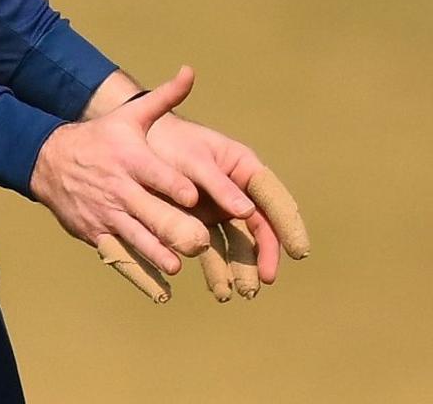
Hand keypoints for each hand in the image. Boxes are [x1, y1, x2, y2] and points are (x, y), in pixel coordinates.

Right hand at [31, 68, 210, 300]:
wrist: (46, 160)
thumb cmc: (99, 139)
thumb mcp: (128, 117)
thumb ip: (164, 99)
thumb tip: (191, 72)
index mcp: (131, 160)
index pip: (160, 176)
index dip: (181, 189)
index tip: (202, 199)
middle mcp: (120, 189)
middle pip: (155, 216)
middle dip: (181, 231)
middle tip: (202, 240)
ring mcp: (107, 215)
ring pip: (141, 242)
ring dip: (164, 256)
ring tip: (182, 260)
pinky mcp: (97, 236)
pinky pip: (122, 261)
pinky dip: (143, 278)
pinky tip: (163, 291)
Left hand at [145, 112, 310, 300]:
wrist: (134, 142)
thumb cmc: (167, 142)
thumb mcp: (192, 160)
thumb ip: (218, 184)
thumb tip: (248, 212)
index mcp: (244, 168)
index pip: (275, 201)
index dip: (289, 226)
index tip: (300, 251)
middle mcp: (238, 191)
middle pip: (260, 228)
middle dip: (264, 256)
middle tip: (265, 280)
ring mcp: (220, 208)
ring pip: (239, 243)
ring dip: (242, 268)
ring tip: (243, 292)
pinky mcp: (199, 222)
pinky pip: (213, 248)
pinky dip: (218, 268)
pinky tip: (219, 288)